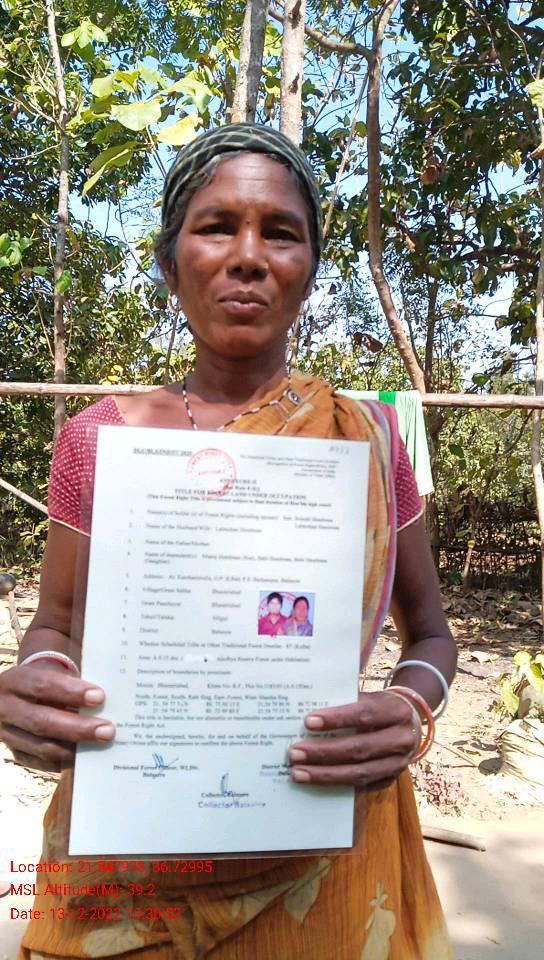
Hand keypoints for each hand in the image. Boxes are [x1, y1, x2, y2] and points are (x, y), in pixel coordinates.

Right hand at [0, 662, 114, 771]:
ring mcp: (7, 734)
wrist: (15, 695)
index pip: (42, 685)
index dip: (71, 692)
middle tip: (107, 730)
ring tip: (101, 744)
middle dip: (77, 728)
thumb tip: (103, 700)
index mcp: (15, 681)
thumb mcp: (50, 673)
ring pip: (41, 746)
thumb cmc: (43, 682)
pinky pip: (41, 762)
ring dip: (74, 748)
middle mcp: (5, 708)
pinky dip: (64, 759)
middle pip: (42, 722)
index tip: (99, 697)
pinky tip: (86, 755)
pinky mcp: (15, 753)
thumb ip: (71, 683)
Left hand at [288, 691, 419, 791]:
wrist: (410, 724)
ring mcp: (398, 764)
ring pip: (360, 773)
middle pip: (359, 748)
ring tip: (298, 773)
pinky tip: (315, 782)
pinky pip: (361, 786)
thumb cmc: (380, 706)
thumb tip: (311, 698)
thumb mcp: (370, 696)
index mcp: (396, 711)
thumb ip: (346, 696)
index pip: (364, 715)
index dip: (336, 719)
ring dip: (325, 775)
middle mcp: (401, 739)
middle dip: (323, 752)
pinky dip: (336, 785)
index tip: (308, 722)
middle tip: (295, 753)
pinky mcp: (390, 780)